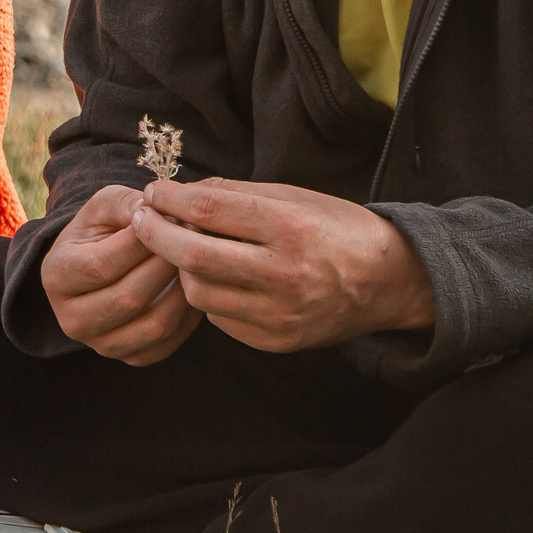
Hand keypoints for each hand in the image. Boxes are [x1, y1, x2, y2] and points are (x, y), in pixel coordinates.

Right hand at [41, 185, 196, 364]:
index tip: (173, 219)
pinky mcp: (128, 357)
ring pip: (153, 325)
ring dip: (184, 291)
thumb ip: (127, 203)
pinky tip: (192, 288)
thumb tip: (158, 212)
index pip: (102, 265)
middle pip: (129, 297)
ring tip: (196, 263)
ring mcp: (99, 344)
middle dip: (167, 265)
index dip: (143, 241)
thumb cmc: (102, 230)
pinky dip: (187, 317)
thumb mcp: (106, 205)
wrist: (98, 265)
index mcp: (56, 276)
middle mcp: (71, 319)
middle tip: (195, 240)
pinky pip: (167, 343)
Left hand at [128, 177, 433, 352]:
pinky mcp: (277, 341)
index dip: (171, 199)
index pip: (209, 210)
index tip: (154, 191)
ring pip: (198, 293)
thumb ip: (236, 194)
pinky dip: (210, 295)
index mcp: (290, 227)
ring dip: (182, 268)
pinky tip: (217, 278)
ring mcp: (280, 314)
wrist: (389, 281)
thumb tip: (182, 192)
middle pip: (193, 255)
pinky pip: (220, 319)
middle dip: (155, 234)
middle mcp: (284, 273)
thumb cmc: (337, 229)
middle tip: (142, 219)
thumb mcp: (294, 197)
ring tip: (186, 249)